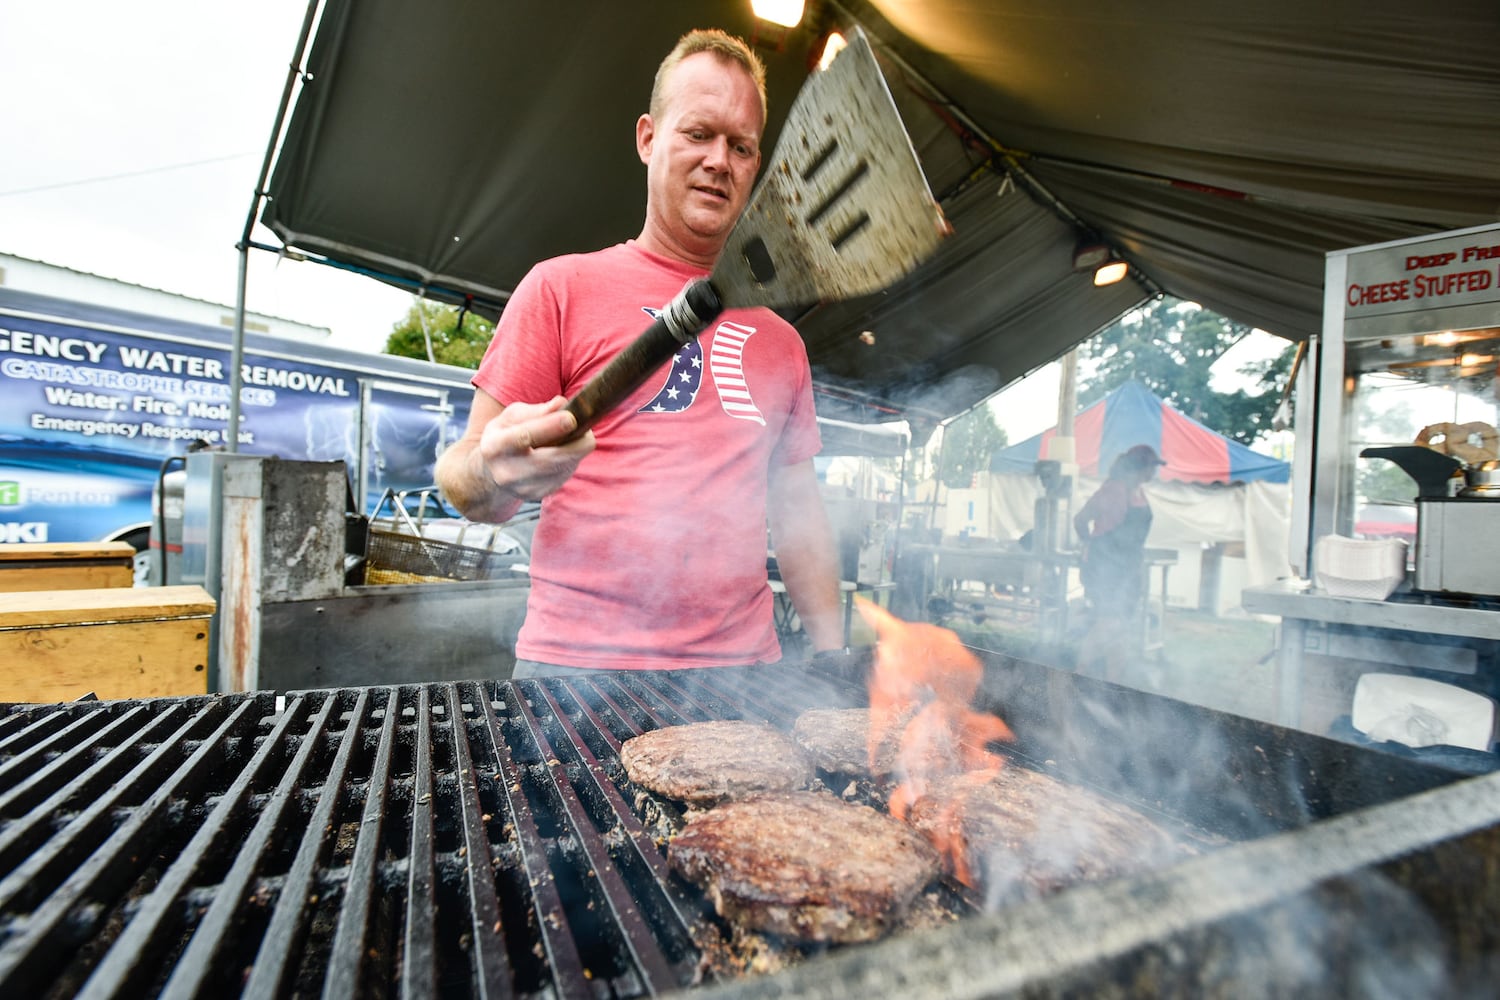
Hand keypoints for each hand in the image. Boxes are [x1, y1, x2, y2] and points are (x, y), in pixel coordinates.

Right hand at [476, 396, 594, 501]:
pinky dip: (570, 462)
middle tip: (587, 430)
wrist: (494, 470)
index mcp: (495, 447)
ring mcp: (522, 488)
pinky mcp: (538, 495)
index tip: (571, 418)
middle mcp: (506, 472)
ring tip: (573, 437)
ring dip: (574, 451)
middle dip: (573, 445)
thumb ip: (537, 411)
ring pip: (561, 468)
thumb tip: (561, 404)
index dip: (549, 427)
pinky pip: (563, 475)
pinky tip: (564, 453)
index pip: (524, 437)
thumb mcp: (513, 417)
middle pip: (549, 460)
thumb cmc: (506, 435)